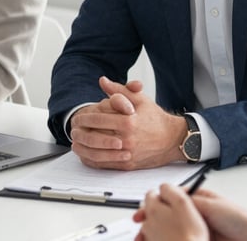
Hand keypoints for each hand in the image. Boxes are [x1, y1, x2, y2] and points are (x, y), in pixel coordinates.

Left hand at [69, 77, 185, 169]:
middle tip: (74, 128)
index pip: (98, 119)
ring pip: (97, 153)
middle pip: (95, 136)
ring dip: (84, 147)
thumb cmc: (156, 118)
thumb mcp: (139, 99)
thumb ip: (119, 90)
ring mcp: (127, 154)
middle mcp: (127, 139)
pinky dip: (92, 160)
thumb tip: (103, 81)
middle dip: (81, 131)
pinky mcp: (128, 165)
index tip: (78, 116)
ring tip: (77, 141)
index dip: (85, 117)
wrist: (173, 139)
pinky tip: (86, 154)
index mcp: (128, 122)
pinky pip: (104, 164)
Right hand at [133, 186, 246, 240]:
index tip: (142, 213)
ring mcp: (198, 229)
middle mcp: (196, 214)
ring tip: (147, 240)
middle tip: (141, 229)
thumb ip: (189, 202)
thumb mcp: (209, 205)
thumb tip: (169, 198)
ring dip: (159, 236)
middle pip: (168, 218)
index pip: (170, 201)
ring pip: (173, 232)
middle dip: (153, 224)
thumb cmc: (238, 218)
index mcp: (197, 200)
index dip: (154, 206)